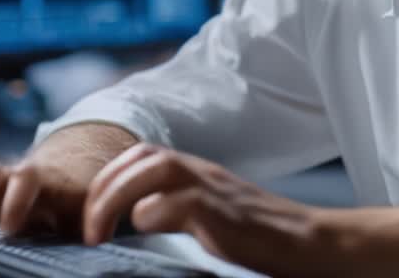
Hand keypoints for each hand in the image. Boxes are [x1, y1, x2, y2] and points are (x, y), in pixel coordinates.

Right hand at [0, 123, 137, 236]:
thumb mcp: (85, 209)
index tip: (8, 230)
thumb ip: (87, 223)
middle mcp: (19, 171)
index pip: (25, 179)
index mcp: (46, 177)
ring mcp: (1, 175)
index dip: (13, 202)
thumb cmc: (78, 198)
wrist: (72, 167)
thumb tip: (95, 238)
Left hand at [82, 143, 359, 276]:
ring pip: (155, 166)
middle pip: (141, 155)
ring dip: (116, 196)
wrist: (310, 244)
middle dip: (102, 188)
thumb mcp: (212, 215)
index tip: (91, 218)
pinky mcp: (226, 214)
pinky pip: (181, 200)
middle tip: (88, 230)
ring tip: (100, 233)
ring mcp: (215, 189)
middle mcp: (202, 172)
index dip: (107, 179)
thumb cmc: (261, 238)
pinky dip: (153, 212)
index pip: (141, 154)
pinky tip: (144, 231)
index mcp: (197, 172)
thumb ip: (178, 209)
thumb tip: (135, 220)